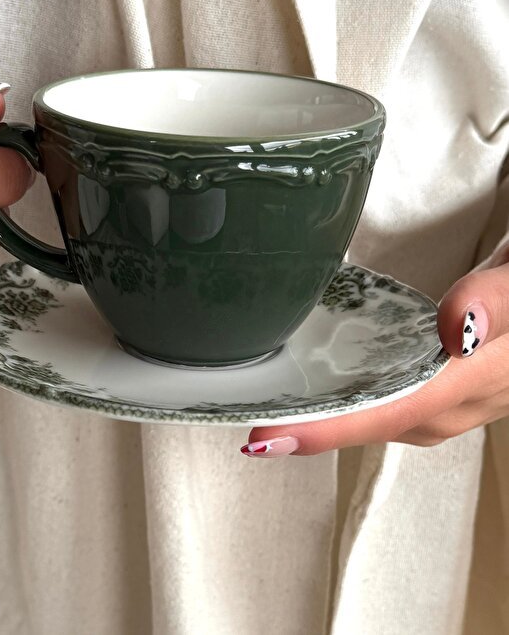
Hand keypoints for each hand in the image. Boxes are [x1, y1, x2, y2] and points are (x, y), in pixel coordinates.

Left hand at [242, 249, 508, 456]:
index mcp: (480, 377)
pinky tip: (330, 379)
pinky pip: (397, 400)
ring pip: (387, 416)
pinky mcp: (452, 384)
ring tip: (275, 406)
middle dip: (315, 429)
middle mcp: (468, 399)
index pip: (393, 410)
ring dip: (333, 416)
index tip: (269, 436)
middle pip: (379, 423)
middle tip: (252, 422)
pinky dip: (357, 397)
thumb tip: (456, 329)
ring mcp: (461, 396)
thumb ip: (497, 300)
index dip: (328, 428)